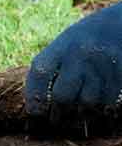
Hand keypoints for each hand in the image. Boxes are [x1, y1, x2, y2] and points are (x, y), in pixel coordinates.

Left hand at [25, 2, 121, 119]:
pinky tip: (97, 103)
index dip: (34, 98)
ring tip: (77, 111)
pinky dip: (101, 110)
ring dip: (80, 114)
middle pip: (63, 96)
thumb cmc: (82, 40)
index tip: (33, 115)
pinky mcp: (120, 76)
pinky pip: (109, 104)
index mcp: (61, 46)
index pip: (40, 73)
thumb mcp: (62, 45)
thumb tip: (36, 104)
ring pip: (87, 105)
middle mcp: (80, 55)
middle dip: (57, 114)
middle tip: (55, 120)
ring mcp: (102, 66)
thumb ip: (49, 69)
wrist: (116, 25)